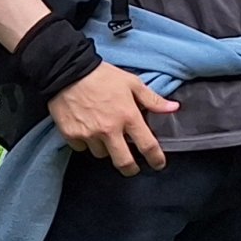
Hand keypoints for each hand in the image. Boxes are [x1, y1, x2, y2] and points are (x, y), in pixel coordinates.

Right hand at [48, 62, 177, 175]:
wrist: (67, 72)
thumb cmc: (101, 76)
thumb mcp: (131, 83)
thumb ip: (152, 99)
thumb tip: (173, 108)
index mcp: (128, 116)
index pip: (147, 145)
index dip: (156, 158)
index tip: (158, 164)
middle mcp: (109, 130)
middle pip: (123, 161)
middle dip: (130, 169)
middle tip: (132, 168)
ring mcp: (89, 134)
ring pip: (101, 154)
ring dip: (105, 148)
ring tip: (103, 136)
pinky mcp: (71, 135)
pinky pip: (82, 147)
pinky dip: (86, 142)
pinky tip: (86, 130)